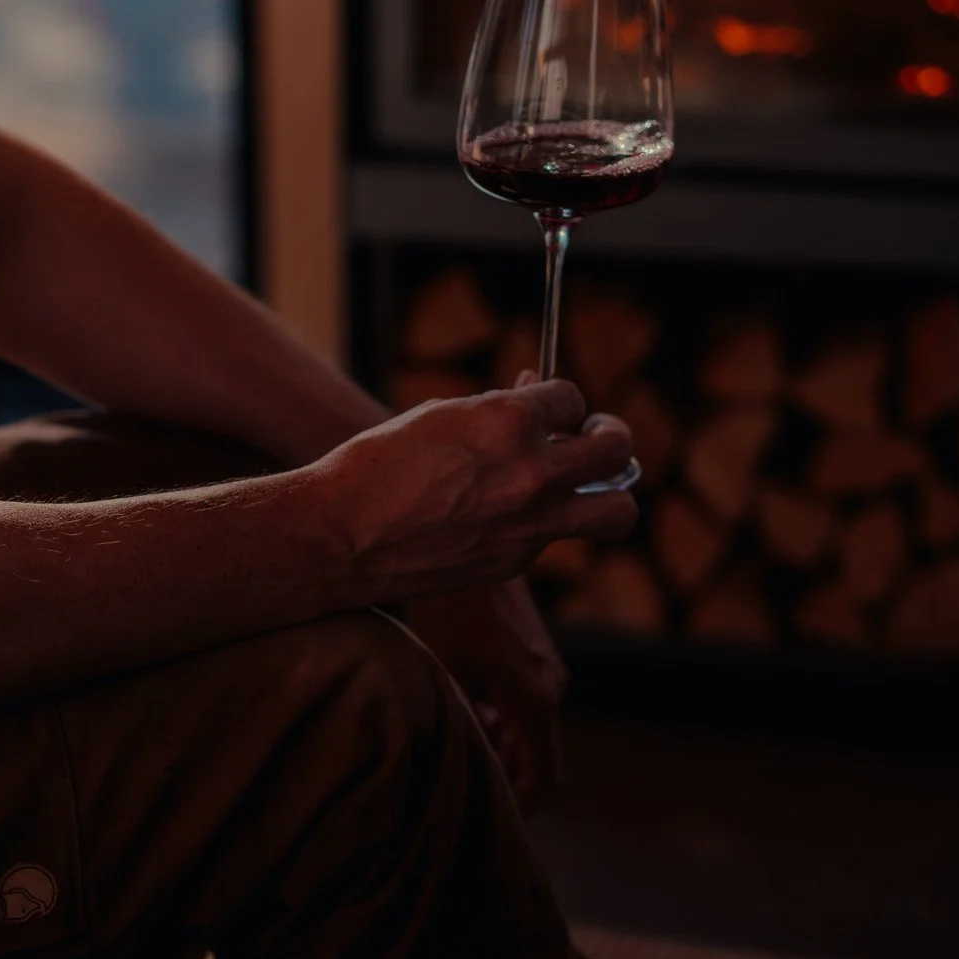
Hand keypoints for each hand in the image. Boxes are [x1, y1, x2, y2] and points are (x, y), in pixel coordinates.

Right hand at [311, 377, 635, 603]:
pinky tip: (508, 514)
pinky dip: (545, 522)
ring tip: (591, 484)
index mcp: (511, 421)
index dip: (560, 401)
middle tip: (595, 435)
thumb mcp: (441, 417)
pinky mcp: (517, 560)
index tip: (549, 408)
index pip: (571, 398)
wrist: (341, 536)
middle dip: (612, 434)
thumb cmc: (377, 466)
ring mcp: (531, 523)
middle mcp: (533, 473)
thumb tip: (529, 398)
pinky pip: (556, 537)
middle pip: (616, 449)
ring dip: (614, 491)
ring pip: (616, 511)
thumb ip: (495, 410)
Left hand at [407, 576, 568, 809]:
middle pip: (536, 757)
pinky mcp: (534, 653)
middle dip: (501, 777)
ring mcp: (547, 668)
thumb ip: (460, 724)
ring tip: (454, 744)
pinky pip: (523, 704)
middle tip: (457, 786)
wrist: (471, 540)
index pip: (544, 777)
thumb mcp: (444, 670)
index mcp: (536, 698)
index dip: (520, 808)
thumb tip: (464, 763)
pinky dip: (499, 719)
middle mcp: (552, 687)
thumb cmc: (450, 606)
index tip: (486, 818)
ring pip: (527, 731)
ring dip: (497, 746)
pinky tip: (462, 708)